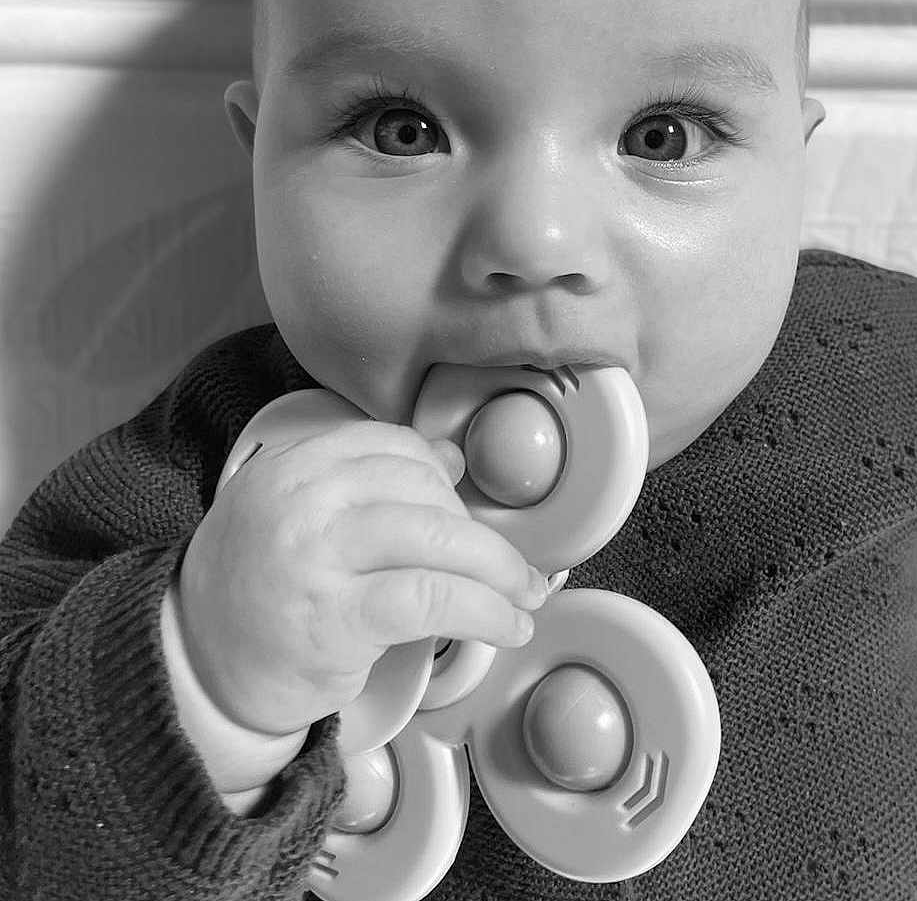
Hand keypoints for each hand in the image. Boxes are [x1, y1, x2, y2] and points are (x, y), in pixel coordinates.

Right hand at [177, 420, 547, 737]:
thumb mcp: (293, 514)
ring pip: (439, 540)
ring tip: (523, 596)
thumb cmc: (256, 593)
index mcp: (292, 466)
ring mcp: (317, 556)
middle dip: (482, 532)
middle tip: (511, 567)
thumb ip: (363, 481)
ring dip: (499, 571)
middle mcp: (302, 500)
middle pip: (425, 490)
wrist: (192, 673)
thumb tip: (450, 458)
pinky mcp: (335, 618)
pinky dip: (484, 611)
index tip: (465, 509)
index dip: (443, 476)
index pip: (390, 444)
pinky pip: (433, 599)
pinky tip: (506, 626)